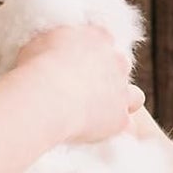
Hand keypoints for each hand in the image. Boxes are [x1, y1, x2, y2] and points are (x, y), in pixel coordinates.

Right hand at [15, 26, 143, 145]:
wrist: (46, 94)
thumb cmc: (37, 66)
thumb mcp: (41, 41)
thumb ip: (55, 43)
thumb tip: (51, 48)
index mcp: (98, 38)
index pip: (103, 40)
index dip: (92, 53)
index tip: (79, 63)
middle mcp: (116, 61)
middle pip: (121, 66)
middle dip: (108, 76)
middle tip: (86, 89)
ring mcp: (121, 90)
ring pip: (135, 97)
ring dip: (123, 103)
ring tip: (103, 114)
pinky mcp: (120, 117)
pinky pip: (128, 127)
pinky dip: (118, 131)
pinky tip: (104, 135)